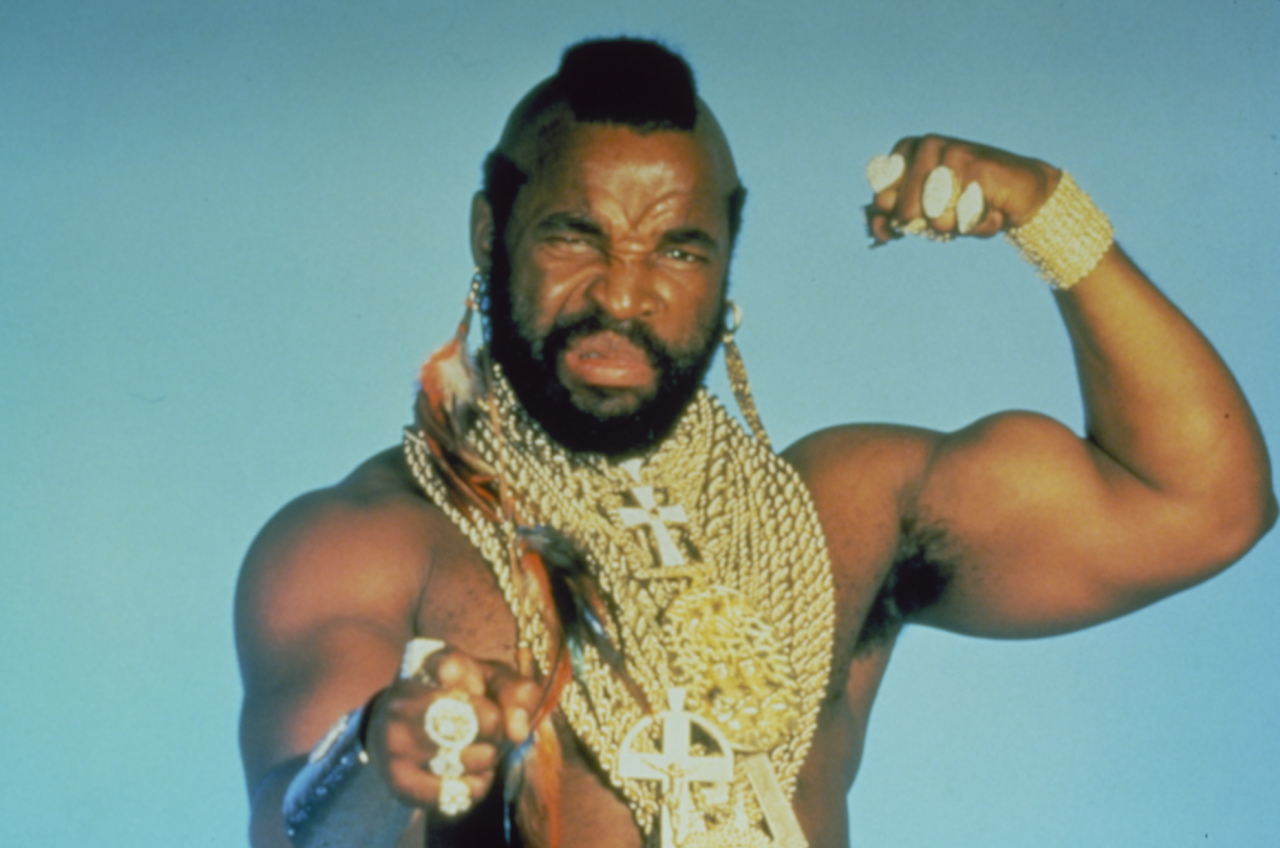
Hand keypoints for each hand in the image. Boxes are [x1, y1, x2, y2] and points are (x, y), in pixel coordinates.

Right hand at [365, 645, 541, 813]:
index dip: (476, 681)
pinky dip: (476, 785)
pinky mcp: (399, 781)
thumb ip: (514, 691)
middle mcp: (403, 701)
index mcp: (422, 664)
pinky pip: (462, 791)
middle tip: (486, 726)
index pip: (453, 665)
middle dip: (496, 727)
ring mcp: (397, 742)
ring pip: (476, 758)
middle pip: (483, 719)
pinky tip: (465, 773)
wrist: (393, 732)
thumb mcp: (487, 679)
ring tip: (473, 747)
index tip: (474, 686)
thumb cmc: (455, 698)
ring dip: (488, 757)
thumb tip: (519, 731)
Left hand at [865, 134, 1059, 243]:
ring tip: (971, 206)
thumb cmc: (968, 202)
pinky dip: (977, 224)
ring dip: (954, 225)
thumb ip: (893, 220)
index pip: (881, 197)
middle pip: (903, 211)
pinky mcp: (975, 165)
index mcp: (908, 150)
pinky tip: (991, 206)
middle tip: (953, 207)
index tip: (919, 214)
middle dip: (929, 223)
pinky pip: (961, 218)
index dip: (896, 217)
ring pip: (932, 217)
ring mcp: (951, 151)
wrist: (1022, 195)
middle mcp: (926, 144)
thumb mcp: (927, 214)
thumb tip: (879, 230)